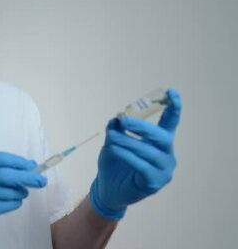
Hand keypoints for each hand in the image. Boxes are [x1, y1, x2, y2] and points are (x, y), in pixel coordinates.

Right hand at [0, 152, 46, 238]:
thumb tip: (26, 166)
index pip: (2, 158)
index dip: (20, 162)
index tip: (32, 166)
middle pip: (10, 175)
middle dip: (29, 178)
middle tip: (42, 181)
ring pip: (10, 192)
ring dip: (20, 192)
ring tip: (20, 192)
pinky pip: (7, 205)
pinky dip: (14, 203)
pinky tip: (12, 201)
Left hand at [90, 88, 181, 220]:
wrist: (108, 188)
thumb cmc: (114, 163)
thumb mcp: (113, 142)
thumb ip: (116, 130)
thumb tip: (116, 119)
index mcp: (159, 142)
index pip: (170, 123)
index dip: (173, 108)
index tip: (172, 92)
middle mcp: (166, 155)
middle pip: (160, 137)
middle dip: (142, 126)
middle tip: (123, 119)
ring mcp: (163, 170)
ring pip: (148, 151)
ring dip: (128, 141)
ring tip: (112, 137)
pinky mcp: (154, 183)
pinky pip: (142, 166)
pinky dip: (127, 156)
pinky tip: (115, 150)